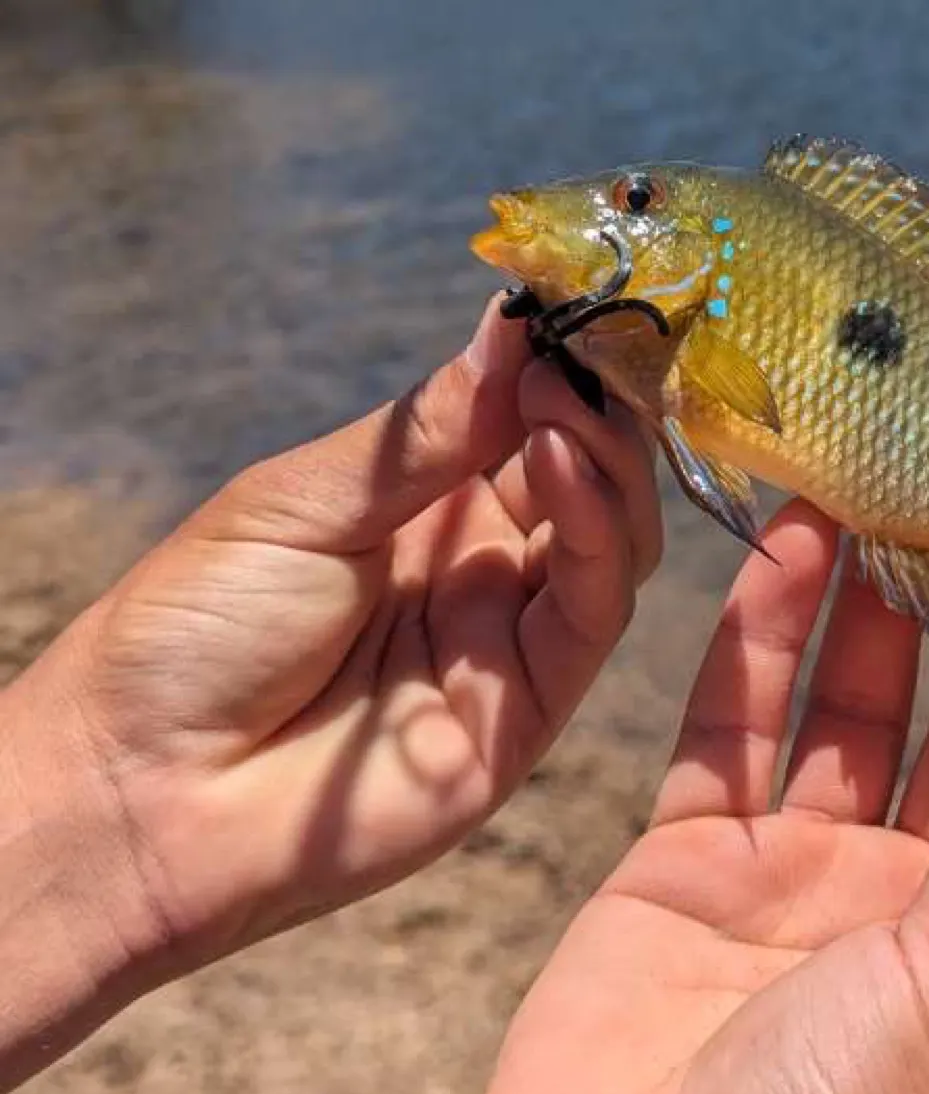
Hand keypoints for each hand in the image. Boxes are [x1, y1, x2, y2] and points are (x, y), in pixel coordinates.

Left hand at [0, 296, 658, 1078]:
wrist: (148, 791)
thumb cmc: (194, 631)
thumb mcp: (301, 501)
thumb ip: (425, 433)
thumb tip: (513, 327)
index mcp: (420, 511)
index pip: (525, 427)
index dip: (562, 366)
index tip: (581, 298)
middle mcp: (480, 570)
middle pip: (585, 481)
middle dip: (601, 406)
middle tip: (594, 344)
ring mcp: (510, 641)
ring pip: (610, 545)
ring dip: (607, 461)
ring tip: (570, 401)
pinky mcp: (531, 712)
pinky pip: (590, 615)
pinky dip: (597, 535)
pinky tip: (563, 463)